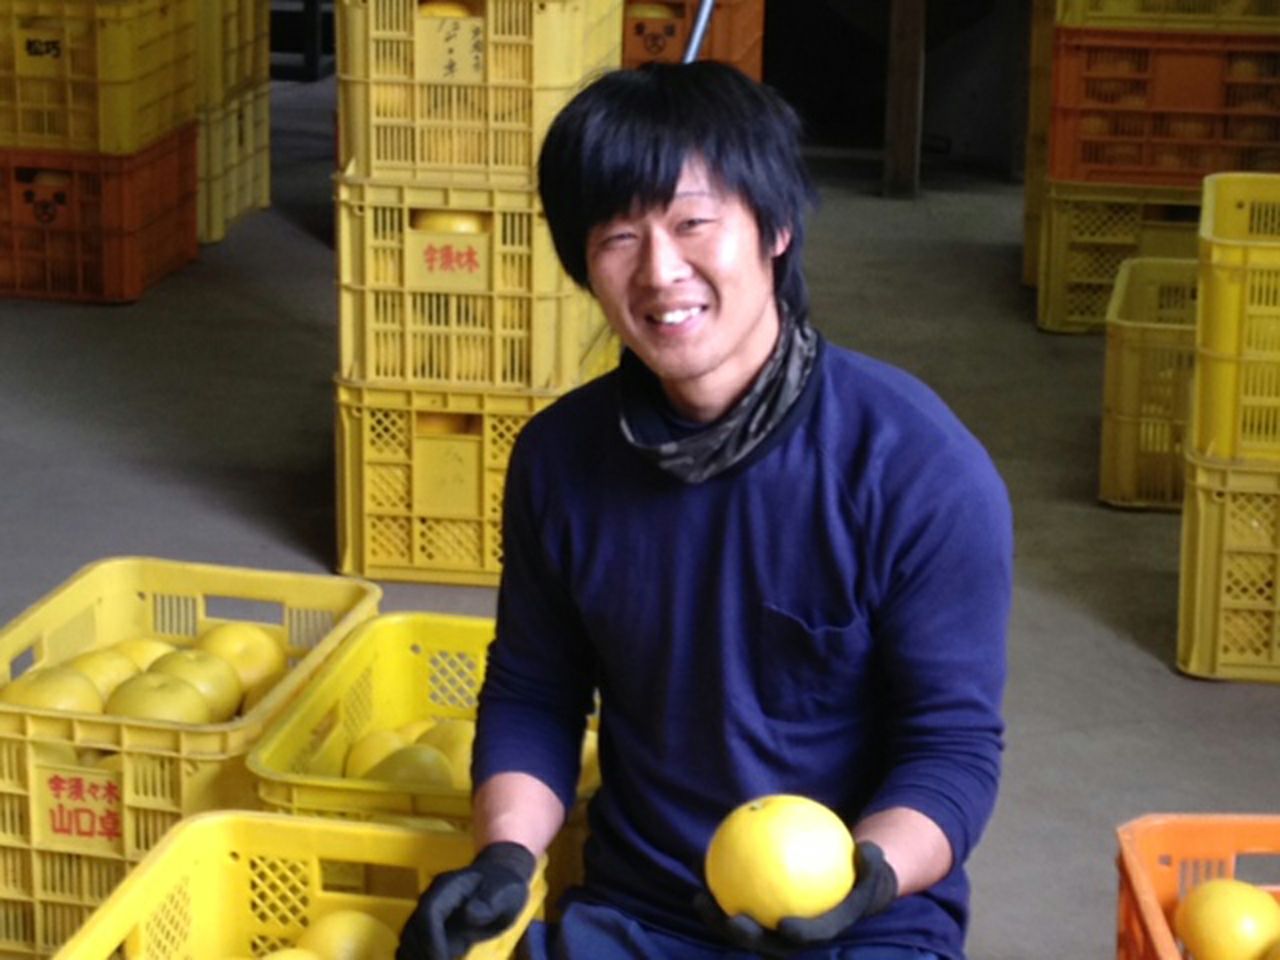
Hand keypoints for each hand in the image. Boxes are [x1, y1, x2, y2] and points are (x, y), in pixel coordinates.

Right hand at [396, 841, 535, 959]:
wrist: (497, 879)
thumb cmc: (503, 887)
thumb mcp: (506, 893)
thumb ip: (489, 904)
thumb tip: (468, 914)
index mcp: (448, 887)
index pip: (429, 914)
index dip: (431, 940)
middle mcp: (430, 900)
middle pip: (413, 932)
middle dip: (424, 956)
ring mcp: (426, 915)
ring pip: (409, 943)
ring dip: (420, 958)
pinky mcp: (428, 930)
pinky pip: (415, 949)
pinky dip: (422, 958)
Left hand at [694, 840, 897, 955]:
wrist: (845, 888)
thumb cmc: (860, 877)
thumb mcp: (874, 871)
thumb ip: (872, 865)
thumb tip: (868, 849)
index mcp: (821, 931)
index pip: (809, 939)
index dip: (798, 936)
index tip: (785, 924)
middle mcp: (792, 938)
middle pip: (765, 944)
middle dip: (744, 938)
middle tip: (731, 919)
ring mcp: (771, 930)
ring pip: (741, 928)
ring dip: (717, 918)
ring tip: (699, 897)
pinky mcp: (755, 915)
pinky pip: (734, 901)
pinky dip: (717, 888)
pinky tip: (700, 865)